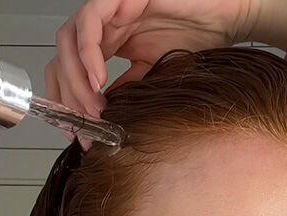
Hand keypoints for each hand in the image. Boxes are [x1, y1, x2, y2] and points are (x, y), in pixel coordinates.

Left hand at [44, 0, 256, 149]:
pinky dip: (87, 52)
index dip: (66, 102)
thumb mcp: (154, 72)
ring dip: (75, 78)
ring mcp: (108, 11)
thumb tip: (104, 114)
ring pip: (68, 42)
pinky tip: (97, 79)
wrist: (224, 18)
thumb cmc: (196, 38)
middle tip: (84, 126)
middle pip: (62, 60)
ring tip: (92, 106)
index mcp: (107, 43)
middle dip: (68, 97)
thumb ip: (128, 88)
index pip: (69, 72)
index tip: (74, 132)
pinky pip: (89, 21)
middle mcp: (102, 27)